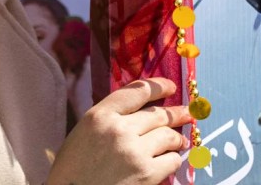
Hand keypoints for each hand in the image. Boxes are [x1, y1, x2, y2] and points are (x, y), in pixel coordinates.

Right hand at [47, 77, 190, 184]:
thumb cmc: (73, 170)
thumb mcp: (84, 133)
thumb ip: (111, 117)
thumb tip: (143, 109)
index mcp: (100, 116)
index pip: (139, 90)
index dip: (159, 86)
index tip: (171, 87)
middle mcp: (119, 129)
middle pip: (158, 114)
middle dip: (177, 113)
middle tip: (187, 113)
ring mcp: (134, 151)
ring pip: (168, 135)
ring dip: (177, 138)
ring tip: (181, 140)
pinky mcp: (146, 174)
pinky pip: (172, 160)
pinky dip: (173, 159)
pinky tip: (171, 159)